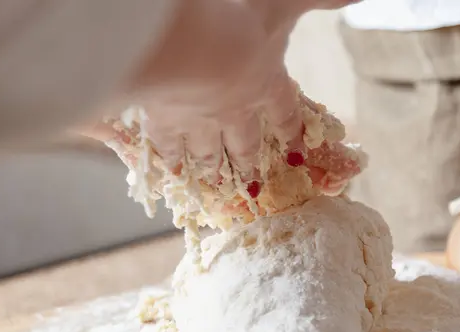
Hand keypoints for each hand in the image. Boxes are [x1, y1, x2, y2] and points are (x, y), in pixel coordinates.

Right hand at [86, 0, 356, 183]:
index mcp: (265, 83)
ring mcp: (198, 119)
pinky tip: (168, 170)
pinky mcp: (163, 119)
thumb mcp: (286, 2)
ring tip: (214, 182)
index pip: (283, 113)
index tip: (296, 155)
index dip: (291, 133)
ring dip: (212, 167)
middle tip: (254, 186)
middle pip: (244, 143)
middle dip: (250, 163)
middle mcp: (234, 109)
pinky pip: (166, 144)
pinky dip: (168, 158)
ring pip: (206, 150)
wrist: (190, 45)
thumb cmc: (241, 21)